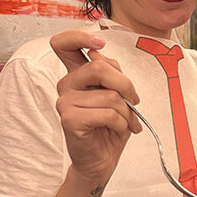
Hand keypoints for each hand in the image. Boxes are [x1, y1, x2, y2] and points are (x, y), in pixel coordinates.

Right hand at [50, 30, 140, 185]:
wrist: (102, 159)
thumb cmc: (110, 126)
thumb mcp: (117, 94)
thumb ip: (110, 72)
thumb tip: (100, 56)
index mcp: (77, 74)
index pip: (63, 44)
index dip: (79, 37)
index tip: (100, 45)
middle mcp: (67, 85)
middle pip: (98, 67)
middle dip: (125, 85)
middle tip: (134, 101)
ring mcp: (65, 102)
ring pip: (109, 95)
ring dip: (127, 111)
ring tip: (127, 122)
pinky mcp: (70, 119)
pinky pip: (107, 113)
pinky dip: (121, 123)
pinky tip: (118, 129)